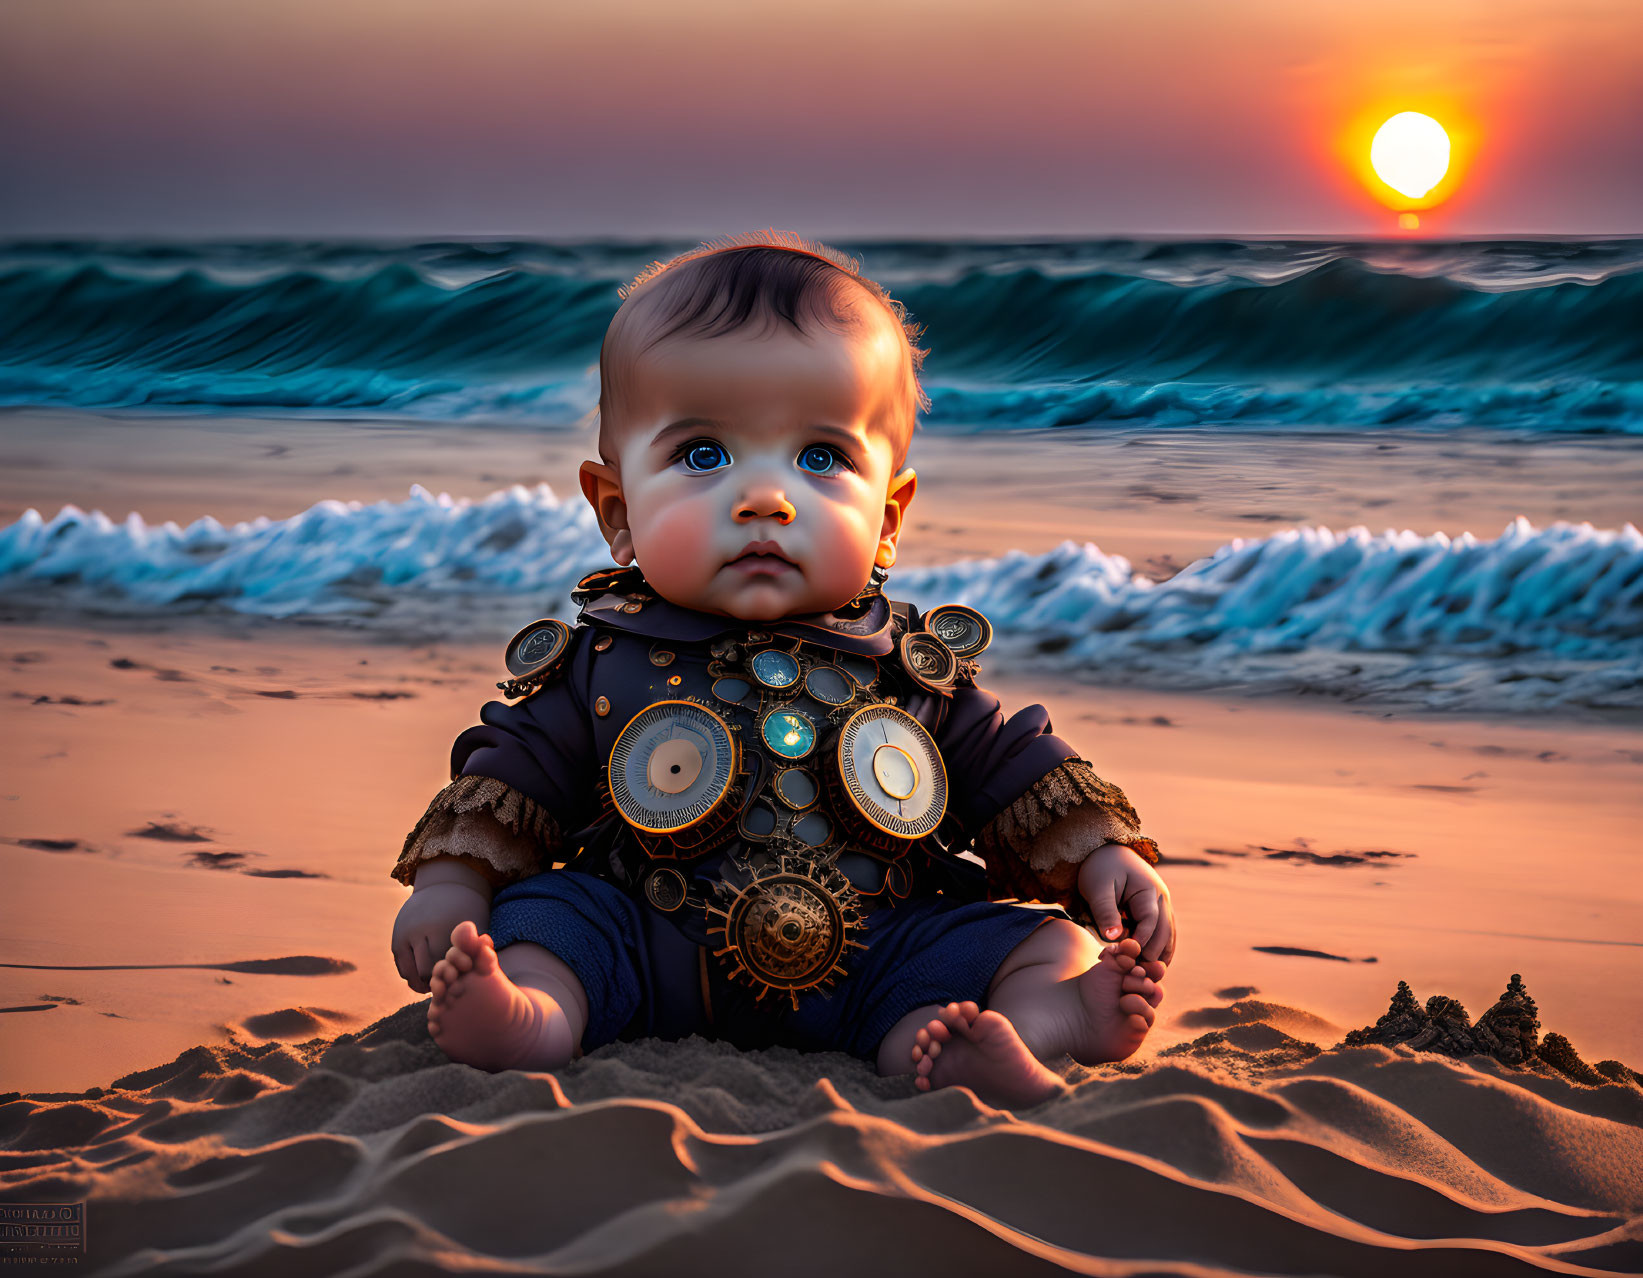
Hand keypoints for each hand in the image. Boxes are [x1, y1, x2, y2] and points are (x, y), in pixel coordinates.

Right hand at [391, 882, 489, 992]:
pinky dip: (414, 976)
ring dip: (423, 983)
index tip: (463, 976)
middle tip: (451, 984)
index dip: (454, 975)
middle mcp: (417, 930)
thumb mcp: (475, 925)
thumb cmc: (467, 910)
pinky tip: (429, 978)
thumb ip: (477, 948)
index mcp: (439, 927)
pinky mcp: (396, 938)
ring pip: (410, 974)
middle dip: (438, 980)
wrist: (445, 885)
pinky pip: (402, 968)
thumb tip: (475, 969)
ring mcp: (403, 934)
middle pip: (425, 971)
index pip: (444, 965)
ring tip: (440, 984)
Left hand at [1077, 843, 1175, 964]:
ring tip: (1145, 975)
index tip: (1128, 958)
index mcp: (1149, 890)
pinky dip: (1158, 949)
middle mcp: (1161, 898)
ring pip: (1168, 935)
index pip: (1150, 922)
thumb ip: (1105, 912)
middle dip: (1152, 953)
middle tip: (1138, 974)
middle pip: (1164, 932)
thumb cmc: (1100, 868)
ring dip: (1159, 955)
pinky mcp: (1156, 911)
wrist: (1106, 852)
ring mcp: (1162, 905)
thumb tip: (1114, 938)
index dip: (1141, 941)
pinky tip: (1147, 964)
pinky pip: (1162, 933)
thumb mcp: (1098, 887)